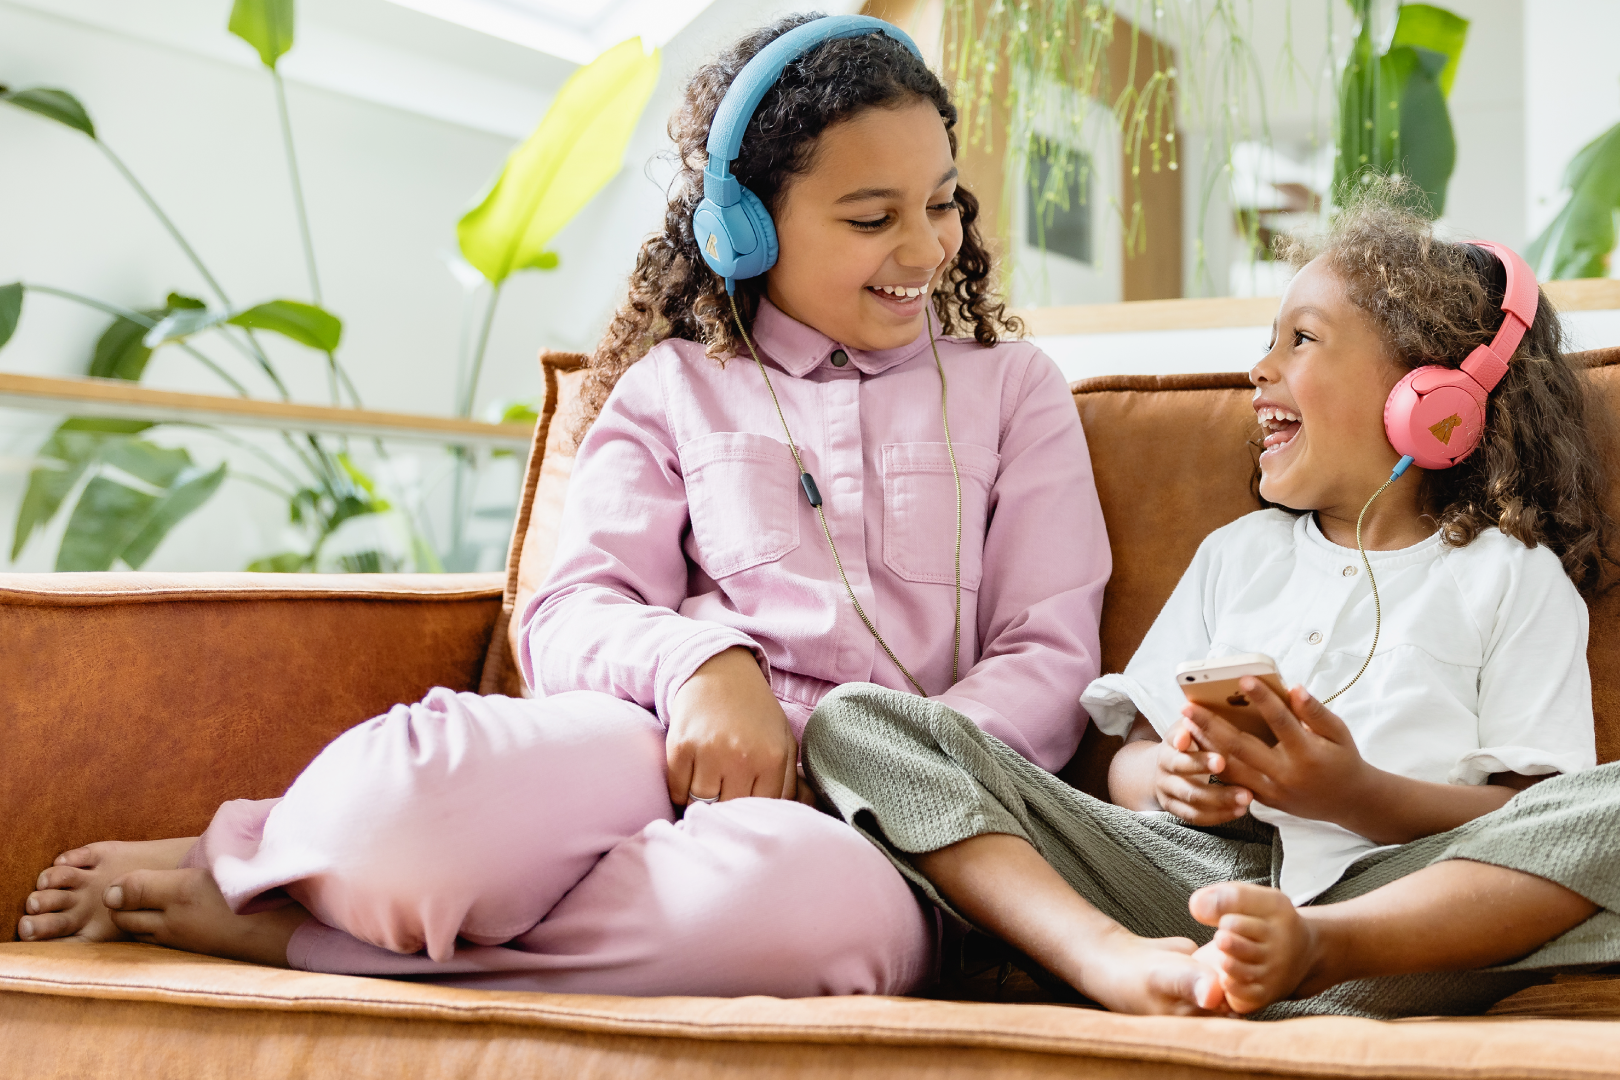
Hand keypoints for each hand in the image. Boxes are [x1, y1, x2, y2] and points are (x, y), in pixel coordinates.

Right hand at [666, 647, 798, 805]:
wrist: (718, 671)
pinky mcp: (680, 747)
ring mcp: (708, 752)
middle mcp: (740, 757)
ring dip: (703, 803)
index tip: (745, 810)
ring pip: (701, 805)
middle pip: (730, 810)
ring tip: (708, 790)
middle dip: (728, 810)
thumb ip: (790, 781)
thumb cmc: (754, 711)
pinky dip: (681, 792)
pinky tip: (691, 778)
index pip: (760, 810)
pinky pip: (677, 791)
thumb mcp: (784, 739)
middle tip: (725, 801)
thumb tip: (791, 815)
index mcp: (771, 758)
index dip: (752, 814)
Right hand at [1151, 719, 1252, 824]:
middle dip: (1205, 769)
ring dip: (1219, 798)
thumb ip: (1195, 722)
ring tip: (1247, 797)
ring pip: (1191, 797)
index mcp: (1169, 744)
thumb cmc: (1188, 744)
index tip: (1216, 752)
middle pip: (1182, 770)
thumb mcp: (1187, 728)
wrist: (1163, 771)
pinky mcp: (1174, 810)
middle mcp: (1164, 768)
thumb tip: (1198, 709)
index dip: (1193, 746)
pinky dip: (1218, 816)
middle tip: (1231, 769)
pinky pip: (1195, 817)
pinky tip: (1240, 811)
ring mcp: (1167, 791)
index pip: (1177, 743)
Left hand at [1182, 678, 1369, 824]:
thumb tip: (1294, 688)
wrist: (1349, 802)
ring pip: (1231, 767)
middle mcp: (1286, 774)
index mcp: (1308, 754)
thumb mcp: (1339, 733)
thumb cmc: (1343, 759)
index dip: (1263, 699)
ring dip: (1205, 744)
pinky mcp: (1264, 800)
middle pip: (1243, 747)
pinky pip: (1234, 781)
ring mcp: (1272, 790)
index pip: (1281, 722)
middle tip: (1188, 706)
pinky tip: (1197, 746)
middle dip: (1212, 725)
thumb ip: (1315, 712)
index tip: (1243, 679)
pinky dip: (1214, 763)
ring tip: (1186, 723)